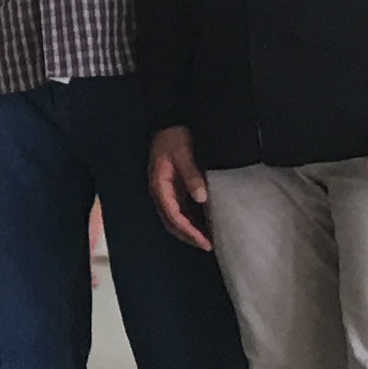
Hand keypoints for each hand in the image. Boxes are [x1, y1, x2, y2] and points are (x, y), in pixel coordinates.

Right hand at [149, 124, 213, 249]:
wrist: (168, 123)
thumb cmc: (174, 137)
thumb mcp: (183, 153)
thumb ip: (191, 175)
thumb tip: (201, 198)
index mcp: (159, 185)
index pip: (173, 216)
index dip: (189, 231)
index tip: (204, 242)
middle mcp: (160, 192)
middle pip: (171, 223)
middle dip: (189, 236)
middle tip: (208, 246)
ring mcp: (165, 191)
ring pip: (174, 219)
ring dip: (189, 231)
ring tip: (207, 239)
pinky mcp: (172, 188)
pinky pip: (179, 210)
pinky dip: (190, 221)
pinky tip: (203, 224)